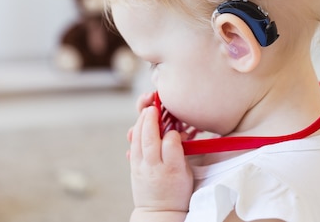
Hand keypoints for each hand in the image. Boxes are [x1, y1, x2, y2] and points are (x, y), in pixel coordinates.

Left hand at [128, 106, 192, 221]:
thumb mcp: (187, 173)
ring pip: (138, 141)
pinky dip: (136, 132)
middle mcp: (155, 168)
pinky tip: (139, 123)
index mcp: (174, 171)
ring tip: (146, 110)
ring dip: (142, 122)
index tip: (177, 129)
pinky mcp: (133, 167)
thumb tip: (178, 132)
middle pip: (151, 140)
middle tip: (153, 107)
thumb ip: (182, 152)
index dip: (173, 133)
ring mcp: (142, 168)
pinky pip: (133, 146)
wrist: (159, 212)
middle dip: (151, 121)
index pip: (171, 145)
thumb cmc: (177, 192)